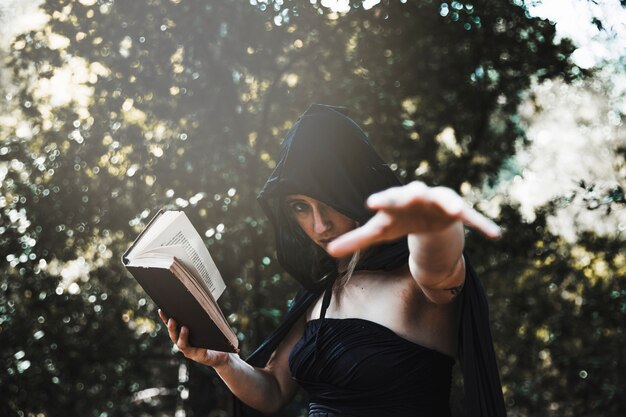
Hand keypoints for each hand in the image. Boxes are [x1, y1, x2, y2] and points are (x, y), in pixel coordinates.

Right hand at [158, 309, 230, 367]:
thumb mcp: (204, 326)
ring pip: (182, 344)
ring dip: (182, 336)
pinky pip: (198, 351)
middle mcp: (182, 343)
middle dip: (172, 328)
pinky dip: (200, 346)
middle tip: (172, 320)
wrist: (219, 353)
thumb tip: (198, 303)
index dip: (165, 319)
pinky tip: (203, 342)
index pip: (171, 326)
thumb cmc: (210, 338)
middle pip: (174, 336)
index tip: (161, 310)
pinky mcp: (199, 356)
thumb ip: (199, 319)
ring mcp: (189, 351)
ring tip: (185, 328)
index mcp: (181, 335)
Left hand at [327, 181, 499, 257]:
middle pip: (415, 192)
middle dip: (414, 193)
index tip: (372, 203)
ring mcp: (438, 201)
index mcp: (396, 201)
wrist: (426, 217)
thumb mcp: (378, 231)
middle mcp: (418, 196)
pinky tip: (496, 235)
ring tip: (454, 210)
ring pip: (445, 198)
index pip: (387, 199)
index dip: (382, 200)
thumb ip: (355, 240)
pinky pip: (471, 216)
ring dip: (450, 203)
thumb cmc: (398, 221)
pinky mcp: (457, 210)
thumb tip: (328, 251)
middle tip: (414, 193)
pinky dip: (482, 224)